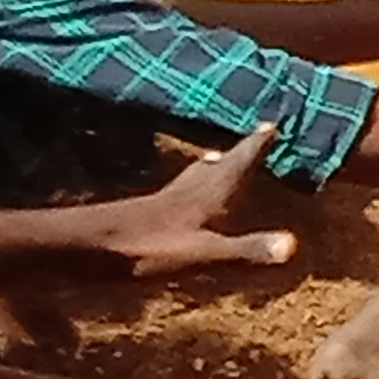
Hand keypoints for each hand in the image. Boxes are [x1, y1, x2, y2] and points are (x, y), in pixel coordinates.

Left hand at [99, 129, 304, 280]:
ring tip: (218, 159)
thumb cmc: (146, 249)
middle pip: (219, 165)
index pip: (238, 164)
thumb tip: (292, 246)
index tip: (272, 124)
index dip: (256, 146)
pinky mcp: (146, 214)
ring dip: (212, 167)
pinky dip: (190, 187)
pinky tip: (179, 199)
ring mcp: (164, 202)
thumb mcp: (202, 254)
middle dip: (239, 153)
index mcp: (206, 196)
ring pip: (195, 176)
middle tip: (256, 137)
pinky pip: (178, 192)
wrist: (87, 248)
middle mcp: (187, 192)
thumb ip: (245, 250)